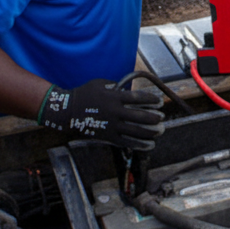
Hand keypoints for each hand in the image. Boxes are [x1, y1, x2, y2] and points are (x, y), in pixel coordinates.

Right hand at [37, 79, 164, 149]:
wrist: (67, 111)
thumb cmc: (84, 94)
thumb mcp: (100, 84)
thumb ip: (116, 86)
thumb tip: (130, 89)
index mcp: (113, 97)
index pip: (138, 97)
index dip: (151, 100)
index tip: (159, 101)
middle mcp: (114, 112)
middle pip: (140, 116)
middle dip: (154, 118)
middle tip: (162, 118)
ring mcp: (111, 126)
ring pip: (136, 131)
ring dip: (151, 132)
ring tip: (160, 131)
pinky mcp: (108, 137)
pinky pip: (127, 142)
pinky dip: (140, 144)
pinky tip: (150, 144)